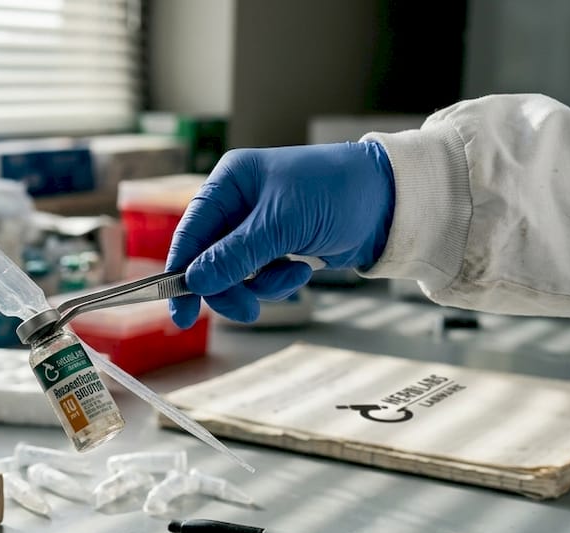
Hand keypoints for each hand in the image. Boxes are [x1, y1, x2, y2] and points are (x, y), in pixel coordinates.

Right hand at [166, 142, 394, 327]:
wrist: (388, 200)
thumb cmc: (335, 193)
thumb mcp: (281, 224)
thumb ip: (235, 254)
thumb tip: (195, 281)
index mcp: (230, 183)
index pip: (191, 231)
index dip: (182, 271)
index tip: (181, 311)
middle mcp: (237, 203)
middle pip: (209, 259)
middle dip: (228, 286)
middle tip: (247, 309)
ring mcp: (256, 226)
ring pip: (234, 273)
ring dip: (258, 286)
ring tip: (290, 278)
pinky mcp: (276, 246)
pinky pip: (258, 276)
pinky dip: (276, 281)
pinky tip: (302, 269)